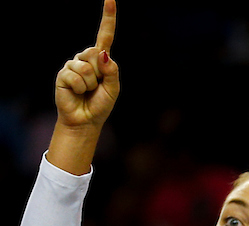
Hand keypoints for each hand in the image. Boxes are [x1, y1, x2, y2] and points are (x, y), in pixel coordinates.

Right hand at [55, 0, 119, 129]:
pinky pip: (76, 77)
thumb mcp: (114, 88)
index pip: (105, 36)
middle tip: (97, 86)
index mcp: (101, 60)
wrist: (85, 120)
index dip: (108, 18)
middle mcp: (85, 59)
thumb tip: (102, 53)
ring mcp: (73, 65)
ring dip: (91, 83)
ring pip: (86, 67)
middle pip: (96, 53)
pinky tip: (77, 92)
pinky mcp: (63, 74)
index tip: (110, 0)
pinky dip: (81, 88)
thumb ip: (112, 70)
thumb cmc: (100, 104)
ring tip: (87, 91)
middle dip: (100, 72)